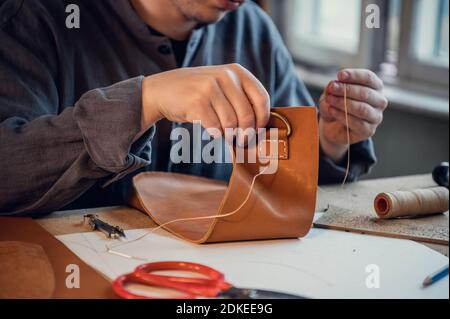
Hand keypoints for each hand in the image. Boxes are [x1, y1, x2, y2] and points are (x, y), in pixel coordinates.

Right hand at [140, 64, 270, 144]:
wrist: (162, 90)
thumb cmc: (198, 94)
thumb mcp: (222, 86)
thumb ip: (241, 99)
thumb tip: (260, 128)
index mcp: (236, 72)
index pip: (262, 98)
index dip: (262, 120)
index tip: (257, 131)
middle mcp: (225, 76)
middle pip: (247, 115)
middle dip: (246, 134)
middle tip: (241, 142)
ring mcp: (210, 88)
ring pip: (231, 124)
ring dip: (229, 135)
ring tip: (223, 134)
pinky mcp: (197, 102)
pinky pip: (215, 128)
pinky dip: (214, 134)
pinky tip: (210, 130)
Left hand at [319, 69, 388, 161]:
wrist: (332, 126)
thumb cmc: (336, 105)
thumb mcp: (331, 93)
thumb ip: (332, 88)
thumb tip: (333, 84)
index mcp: (375, 87)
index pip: (369, 78)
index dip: (355, 75)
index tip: (340, 75)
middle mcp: (379, 101)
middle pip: (366, 93)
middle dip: (346, 89)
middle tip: (332, 88)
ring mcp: (376, 117)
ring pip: (362, 109)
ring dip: (344, 103)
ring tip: (330, 100)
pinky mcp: (369, 130)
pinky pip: (357, 123)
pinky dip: (342, 115)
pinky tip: (332, 110)